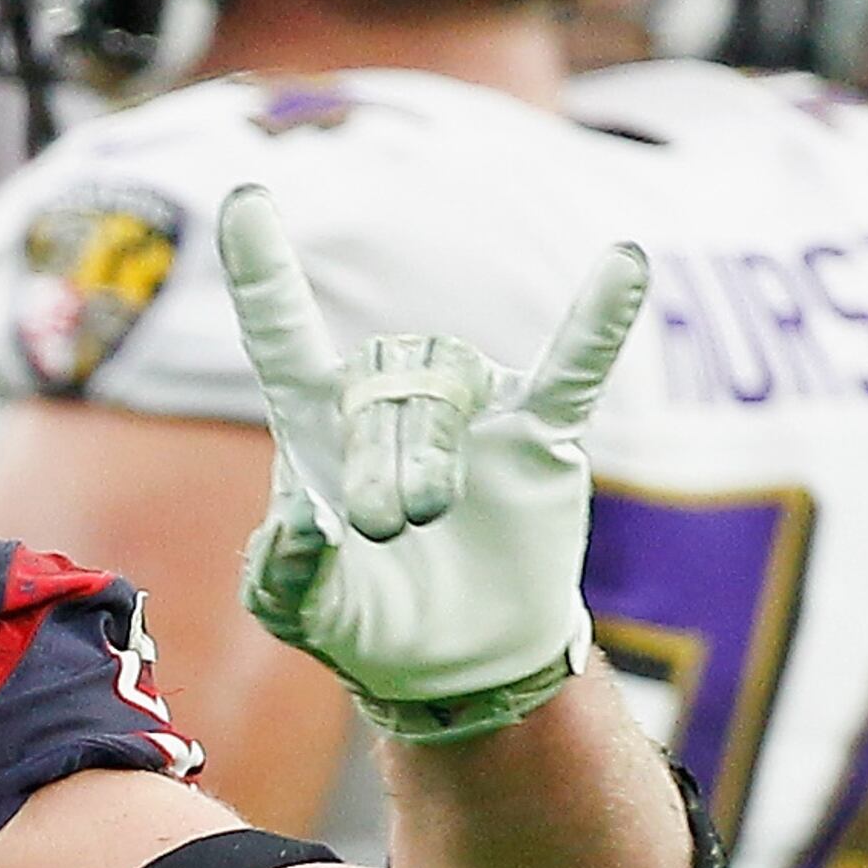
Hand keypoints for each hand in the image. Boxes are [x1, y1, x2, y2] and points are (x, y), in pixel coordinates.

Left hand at [222, 183, 643, 745]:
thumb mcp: (300, 614)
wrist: (454, 666)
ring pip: (444, 384)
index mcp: (319, 428)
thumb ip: (279, 575)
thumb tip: (301, 520)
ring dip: (429, 451)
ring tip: (426, 515)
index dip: (263, 271)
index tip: (243, 202)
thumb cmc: (364, 622)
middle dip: (375, 456)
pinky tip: (624, 264)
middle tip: (379, 530)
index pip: (284, 334)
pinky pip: (573, 364)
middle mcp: (393, 398)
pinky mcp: (541, 432)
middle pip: (375, 378)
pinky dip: (599, 320)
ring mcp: (472, 408)